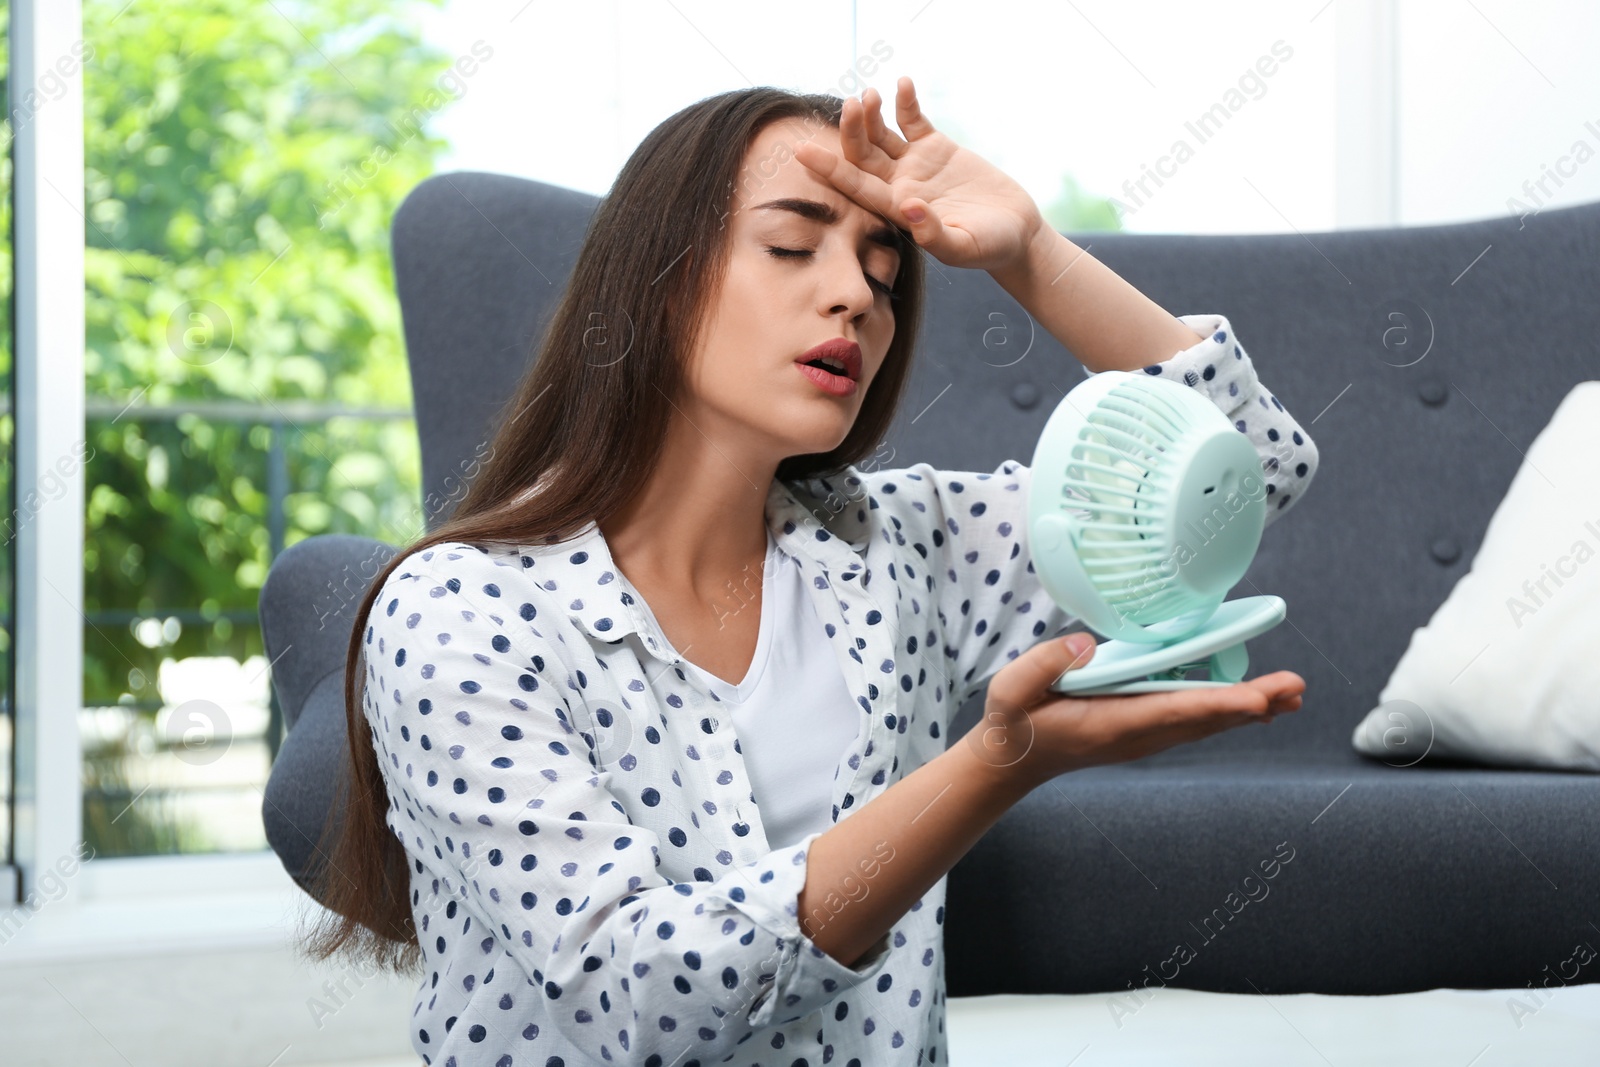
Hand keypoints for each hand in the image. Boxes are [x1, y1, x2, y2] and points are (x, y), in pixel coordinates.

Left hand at [794, 75, 1048, 273]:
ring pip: (881, 135)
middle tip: (853, 104)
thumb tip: (909, 209)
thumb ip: (935, 234)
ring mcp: (916, 165)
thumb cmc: (989, 248)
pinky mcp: (936, 148)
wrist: (1016, 233)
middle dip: (851, 130)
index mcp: (897, 210)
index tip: (802, 152)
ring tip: (870, 94)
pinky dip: (905, 102)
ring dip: (871, 114)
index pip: (856, 186)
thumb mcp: (965, 247)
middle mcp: (900, 186)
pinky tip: (902, 83)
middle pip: (862, 154)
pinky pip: (913, 120)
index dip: (829, 169)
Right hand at [967, 634, 1305, 789]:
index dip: (1216, 704)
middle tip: (1294, 689)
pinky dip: (1227, 712)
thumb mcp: (1011, 690)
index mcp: (1109, 725)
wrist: (1012, 760)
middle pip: (1202, 720)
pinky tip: (1255, 706)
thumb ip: (1045, 664)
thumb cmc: (1014, 722)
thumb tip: (1087, 646)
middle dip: (1250, 704)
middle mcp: (1136, 735)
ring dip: (1248, 709)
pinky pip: (1194, 722)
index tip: (1257, 700)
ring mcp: (1142, 737)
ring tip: (1290, 695)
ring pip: (1204, 724)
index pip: (1171, 712)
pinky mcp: (1143, 731)